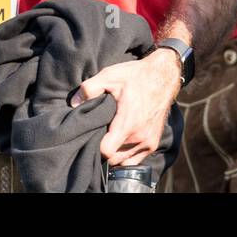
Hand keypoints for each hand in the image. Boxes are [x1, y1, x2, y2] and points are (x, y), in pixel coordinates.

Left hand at [72, 49, 181, 167]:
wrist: (163, 76)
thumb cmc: (135, 76)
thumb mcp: (110, 75)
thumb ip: (89, 89)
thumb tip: (74, 103)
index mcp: (128, 124)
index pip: (106, 151)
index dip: (95, 145)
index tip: (94, 134)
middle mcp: (140, 137)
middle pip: (113, 159)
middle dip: (104, 149)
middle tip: (100, 133)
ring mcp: (148, 142)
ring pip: (123, 161)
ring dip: (115, 153)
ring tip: (111, 136)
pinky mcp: (153, 144)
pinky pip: (134, 160)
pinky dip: (126, 154)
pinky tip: (121, 140)